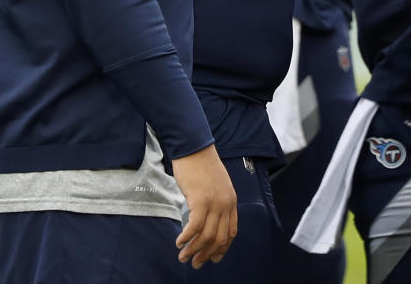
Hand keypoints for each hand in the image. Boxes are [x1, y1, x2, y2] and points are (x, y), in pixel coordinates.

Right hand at [171, 145, 237, 269]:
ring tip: (183, 256)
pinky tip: (179, 241)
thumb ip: (216, 202)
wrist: (194, 148)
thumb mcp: (215, 185)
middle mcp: (226, 204)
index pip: (231, 231)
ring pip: (207, 236)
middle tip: (195, 263)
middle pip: (220, 238)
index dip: (223, 248)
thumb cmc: (201, 165)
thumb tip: (207, 220)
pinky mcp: (201, 200)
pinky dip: (187, 237)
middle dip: (207, 254)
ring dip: (194, 249)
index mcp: (231, 201)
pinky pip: (195, 226)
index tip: (214, 258)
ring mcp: (215, 202)